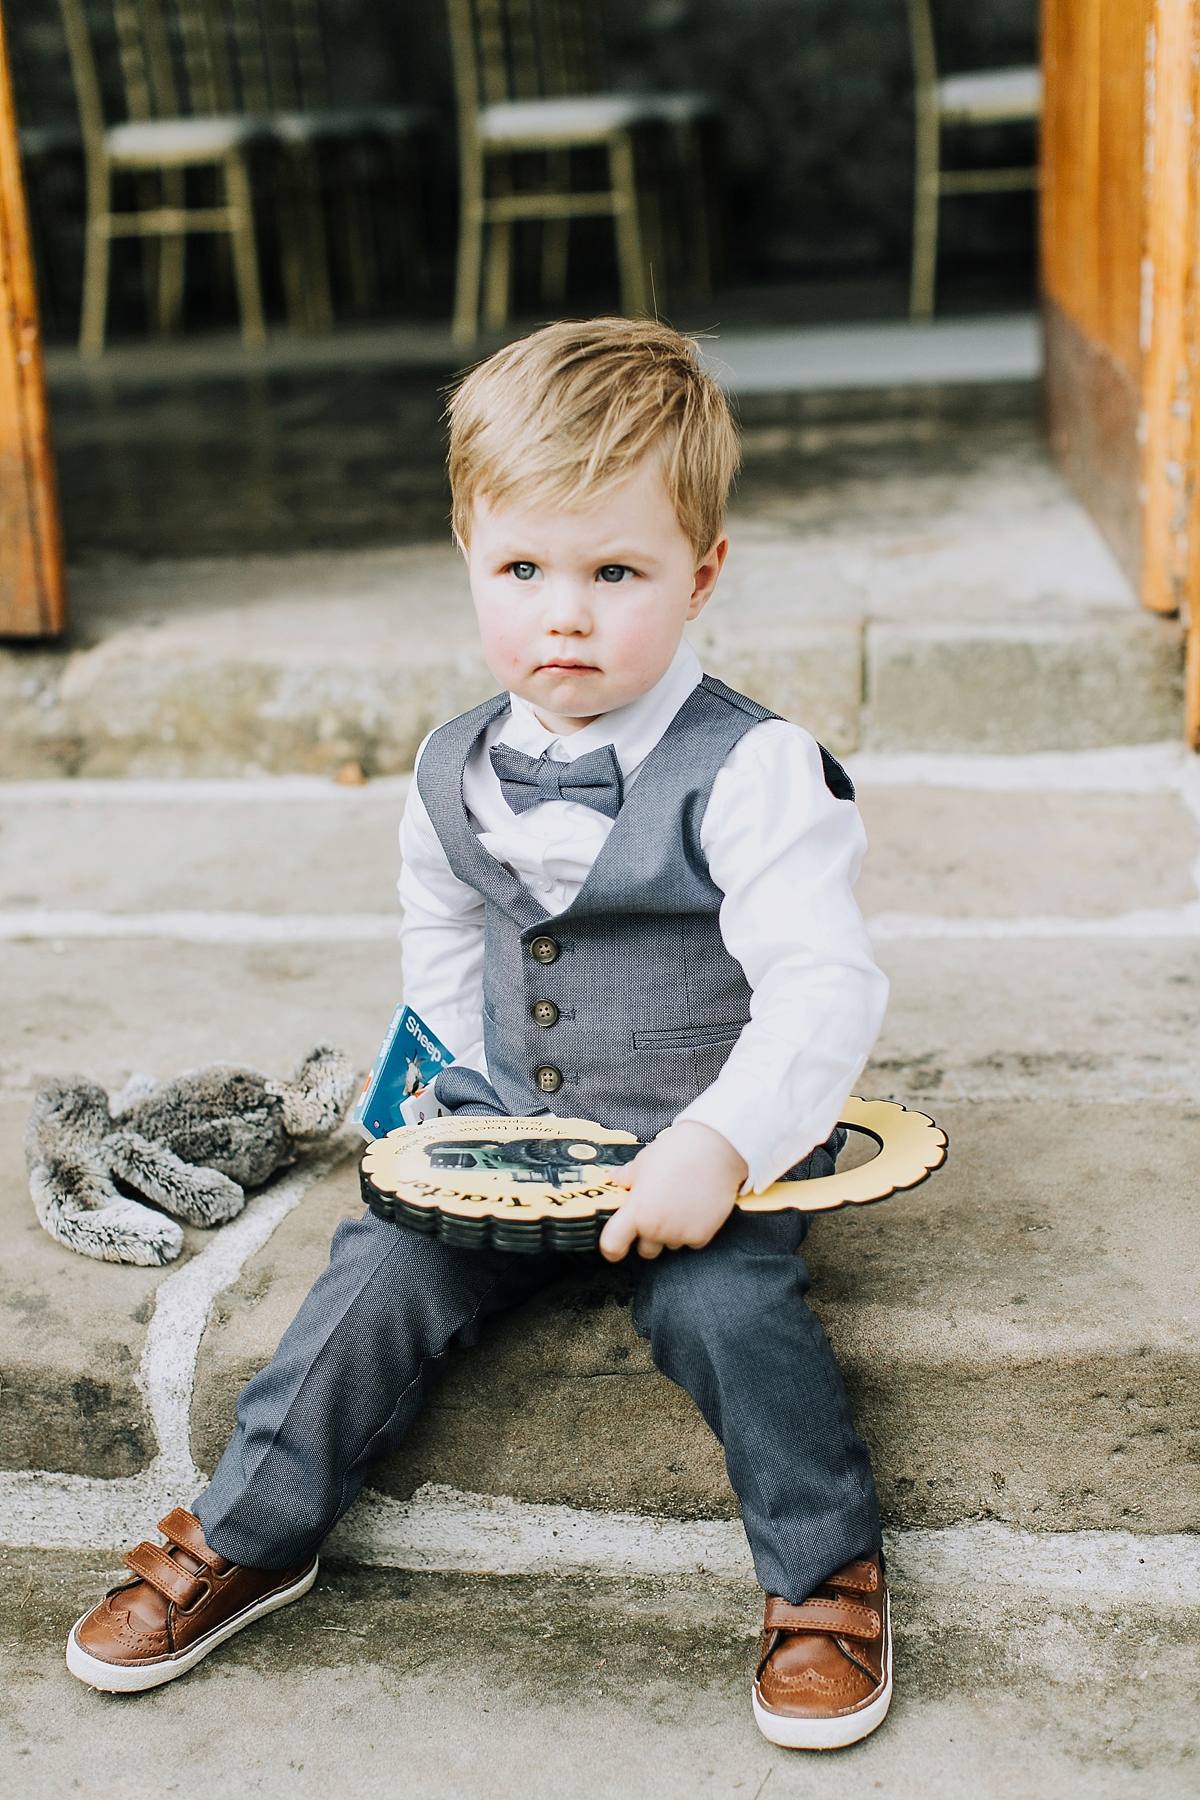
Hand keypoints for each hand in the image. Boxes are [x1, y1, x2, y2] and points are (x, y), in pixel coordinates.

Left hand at [598, 1121, 747, 1261]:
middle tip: (657, 1213)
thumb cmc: (679, 1152)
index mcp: (636, 1211)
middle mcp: (656, 1228)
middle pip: (645, 1250)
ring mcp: (679, 1234)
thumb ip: (626, 1176)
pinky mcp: (701, 1236)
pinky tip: (695, 1208)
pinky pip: (691, 1241)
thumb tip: (616, 1178)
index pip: (612, 1244)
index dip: (611, 1249)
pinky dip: (692, 1230)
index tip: (614, 1249)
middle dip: (648, 1236)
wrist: (715, 1150)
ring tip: (679, 1204)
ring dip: (672, 1232)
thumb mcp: (643, 1162)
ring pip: (670, 1245)